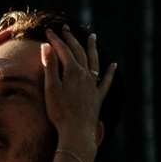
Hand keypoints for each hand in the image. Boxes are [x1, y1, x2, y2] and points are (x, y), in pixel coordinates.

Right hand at [40, 29, 115, 158]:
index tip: (48, 31)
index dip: (55, 39)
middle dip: (71, 39)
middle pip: (79, 51)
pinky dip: (110, 72)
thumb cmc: (60, 112)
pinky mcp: (97, 97)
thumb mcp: (51, 88)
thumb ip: (50, 66)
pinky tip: (113, 66)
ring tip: (91, 36)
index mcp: (72, 71)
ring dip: (92, 48)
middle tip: (65, 28)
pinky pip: (106, 81)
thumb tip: (47, 47)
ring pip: (94, 61)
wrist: (76, 133)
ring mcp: (93, 85)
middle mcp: (85, 75)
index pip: (63, 50)